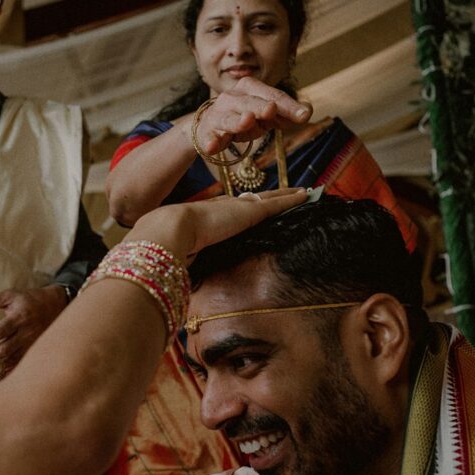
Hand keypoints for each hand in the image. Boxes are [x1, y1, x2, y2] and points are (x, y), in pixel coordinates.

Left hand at [0, 286, 66, 363]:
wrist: (56, 305)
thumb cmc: (29, 299)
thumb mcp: (10, 296)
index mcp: (19, 317)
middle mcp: (26, 333)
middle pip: (4, 350)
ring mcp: (32, 344)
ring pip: (11, 360)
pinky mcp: (35, 351)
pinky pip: (19, 365)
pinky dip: (8, 367)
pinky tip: (0, 365)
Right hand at [127, 188, 307, 261]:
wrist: (169, 231)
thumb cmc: (166, 246)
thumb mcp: (176, 255)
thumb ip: (181, 263)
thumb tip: (174, 282)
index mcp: (206, 216)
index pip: (229, 209)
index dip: (241, 207)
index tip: (249, 205)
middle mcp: (223, 208)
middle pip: (252, 200)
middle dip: (269, 198)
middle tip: (285, 194)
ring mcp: (238, 208)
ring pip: (269, 198)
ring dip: (286, 196)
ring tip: (303, 192)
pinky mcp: (251, 213)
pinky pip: (278, 204)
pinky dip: (293, 199)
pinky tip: (307, 195)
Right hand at [183, 77, 312, 155]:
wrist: (209, 126)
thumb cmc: (243, 117)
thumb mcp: (266, 114)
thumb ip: (286, 113)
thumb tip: (308, 111)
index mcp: (249, 88)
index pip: (272, 95)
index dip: (288, 105)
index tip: (304, 115)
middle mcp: (231, 98)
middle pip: (249, 103)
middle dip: (261, 107)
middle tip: (272, 110)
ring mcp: (218, 115)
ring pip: (229, 119)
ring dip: (237, 121)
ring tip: (247, 121)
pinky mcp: (207, 134)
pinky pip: (209, 138)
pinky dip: (211, 142)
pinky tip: (212, 146)